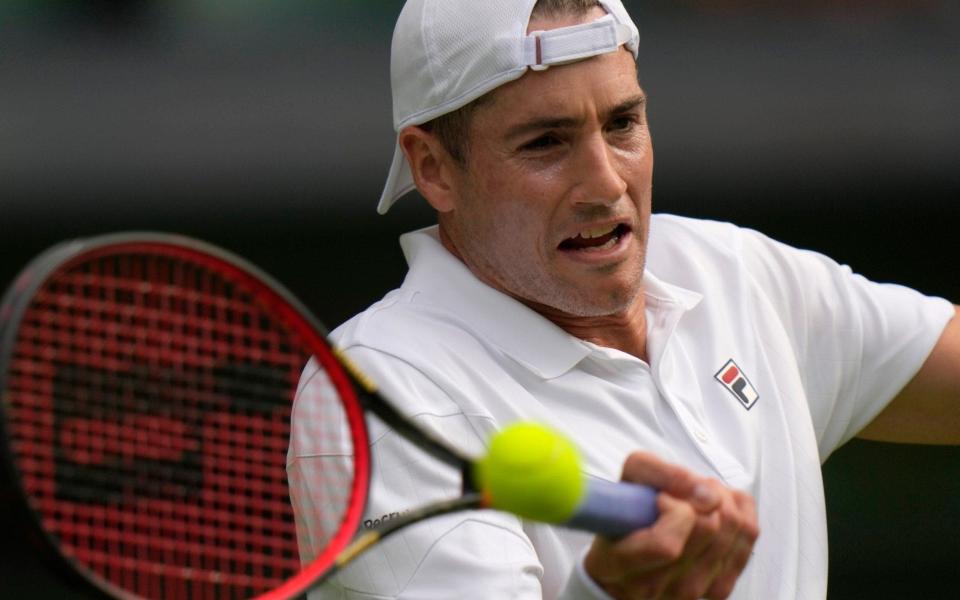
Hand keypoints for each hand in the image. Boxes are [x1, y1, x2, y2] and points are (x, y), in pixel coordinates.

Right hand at [583, 452, 758, 598]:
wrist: (630, 555)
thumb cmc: (624, 516)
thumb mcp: (626, 481)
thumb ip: (657, 474)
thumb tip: (704, 491)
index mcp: (620, 565)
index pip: (667, 545)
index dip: (675, 510)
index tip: (662, 497)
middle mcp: (655, 586)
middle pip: (708, 530)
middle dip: (703, 493)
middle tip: (686, 488)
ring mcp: (687, 592)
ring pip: (733, 530)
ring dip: (723, 499)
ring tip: (701, 495)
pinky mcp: (716, 590)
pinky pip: (748, 537)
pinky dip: (740, 510)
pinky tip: (718, 508)